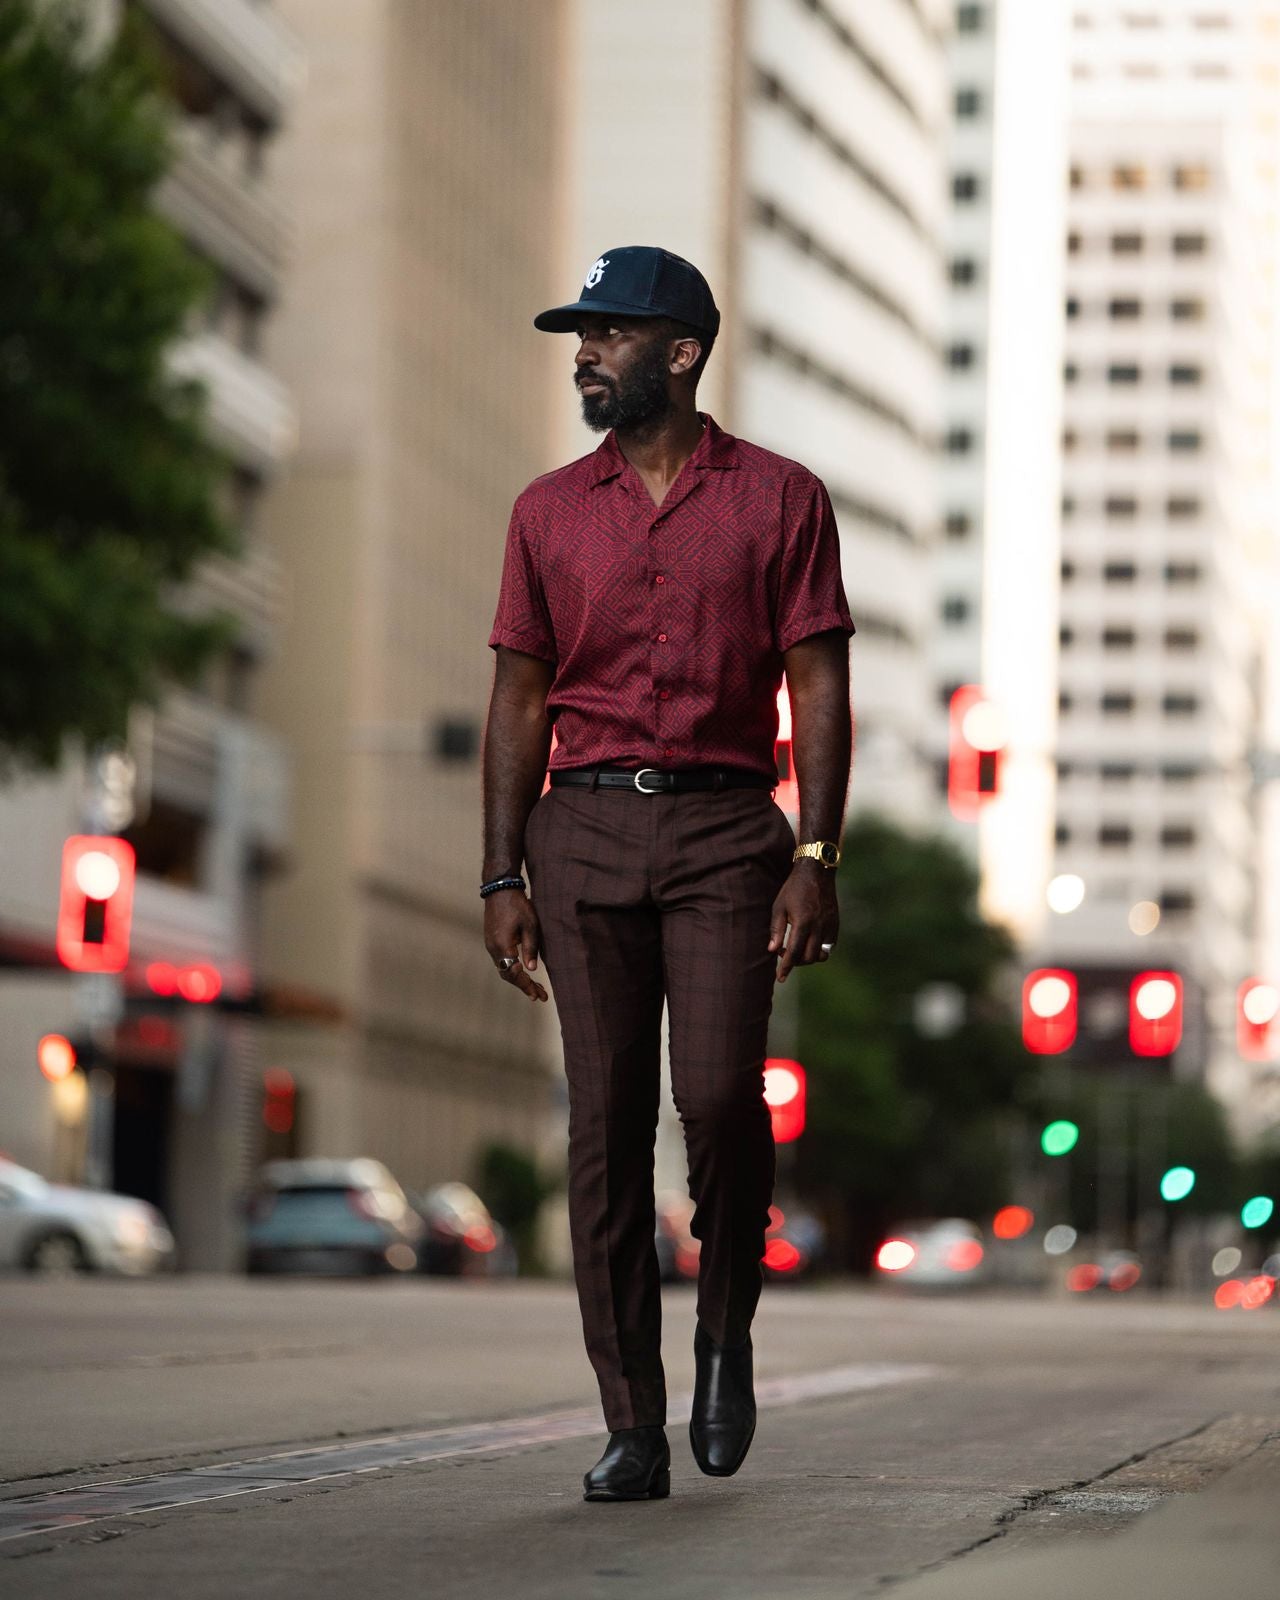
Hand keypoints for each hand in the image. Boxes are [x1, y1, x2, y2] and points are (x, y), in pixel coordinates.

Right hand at [484, 889, 548, 1001]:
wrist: (500, 889)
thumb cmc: (517, 905)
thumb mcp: (530, 926)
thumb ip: (531, 948)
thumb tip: (532, 970)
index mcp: (503, 947)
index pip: (513, 973)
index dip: (526, 985)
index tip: (537, 995)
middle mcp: (493, 949)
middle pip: (507, 974)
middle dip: (523, 985)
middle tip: (538, 994)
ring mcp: (490, 944)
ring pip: (503, 968)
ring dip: (518, 978)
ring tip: (534, 986)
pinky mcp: (491, 939)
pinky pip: (501, 960)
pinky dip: (512, 968)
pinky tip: (522, 969)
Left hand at [768, 864, 837, 983]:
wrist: (817, 872)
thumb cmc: (794, 889)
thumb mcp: (779, 907)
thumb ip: (776, 929)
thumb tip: (772, 950)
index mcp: (803, 922)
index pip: (794, 952)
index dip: (786, 967)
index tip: (781, 978)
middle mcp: (819, 926)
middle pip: (809, 957)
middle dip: (796, 962)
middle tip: (785, 953)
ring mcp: (830, 926)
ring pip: (821, 954)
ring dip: (809, 957)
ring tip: (798, 949)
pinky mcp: (835, 924)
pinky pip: (829, 945)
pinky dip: (819, 949)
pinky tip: (809, 942)